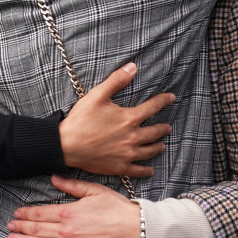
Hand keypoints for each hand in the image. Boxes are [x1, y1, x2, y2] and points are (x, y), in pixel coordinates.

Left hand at [6, 175, 140, 237]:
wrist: (137, 229)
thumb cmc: (117, 208)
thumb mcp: (94, 190)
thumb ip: (71, 185)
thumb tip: (53, 178)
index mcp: (68, 212)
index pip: (40, 213)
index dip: (26, 214)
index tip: (16, 214)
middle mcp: (67, 231)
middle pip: (37, 229)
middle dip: (21, 227)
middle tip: (9, 226)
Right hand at [59, 63, 172, 177]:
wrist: (66, 145)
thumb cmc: (80, 120)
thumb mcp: (97, 95)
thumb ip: (116, 80)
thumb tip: (132, 67)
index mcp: (129, 118)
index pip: (153, 107)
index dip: (164, 100)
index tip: (171, 98)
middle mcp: (132, 137)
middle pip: (155, 132)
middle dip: (163, 128)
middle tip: (167, 127)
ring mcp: (127, 154)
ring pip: (150, 151)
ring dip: (158, 146)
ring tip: (162, 144)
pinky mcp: (119, 167)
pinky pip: (138, 170)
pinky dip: (146, 170)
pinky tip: (150, 170)